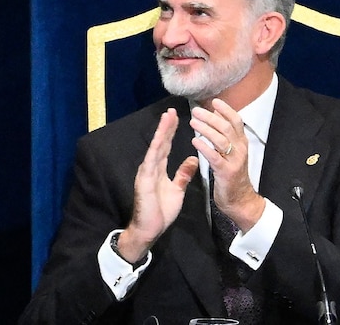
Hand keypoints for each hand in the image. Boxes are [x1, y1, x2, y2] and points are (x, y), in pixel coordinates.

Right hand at [119, 108, 199, 261]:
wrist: (149, 228)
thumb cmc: (160, 211)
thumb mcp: (177, 190)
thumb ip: (183, 175)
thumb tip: (193, 160)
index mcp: (158, 169)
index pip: (166, 146)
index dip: (171, 132)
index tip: (176, 117)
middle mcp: (151, 167)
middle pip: (160, 143)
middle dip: (166, 126)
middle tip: (172, 110)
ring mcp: (147, 172)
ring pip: (155, 148)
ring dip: (162, 132)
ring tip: (167, 118)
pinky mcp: (145, 180)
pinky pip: (151, 161)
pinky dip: (156, 149)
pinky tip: (160, 139)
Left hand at [190, 98, 264, 229]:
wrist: (240, 200)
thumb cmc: (232, 174)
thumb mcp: (232, 152)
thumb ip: (225, 136)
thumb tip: (216, 116)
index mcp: (242, 143)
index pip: (236, 121)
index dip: (226, 110)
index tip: (214, 101)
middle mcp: (240, 149)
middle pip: (226, 127)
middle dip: (211, 117)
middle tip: (196, 111)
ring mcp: (234, 161)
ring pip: (221, 139)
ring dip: (206, 129)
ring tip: (193, 122)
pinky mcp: (226, 172)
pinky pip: (215, 157)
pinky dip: (204, 147)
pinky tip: (194, 141)